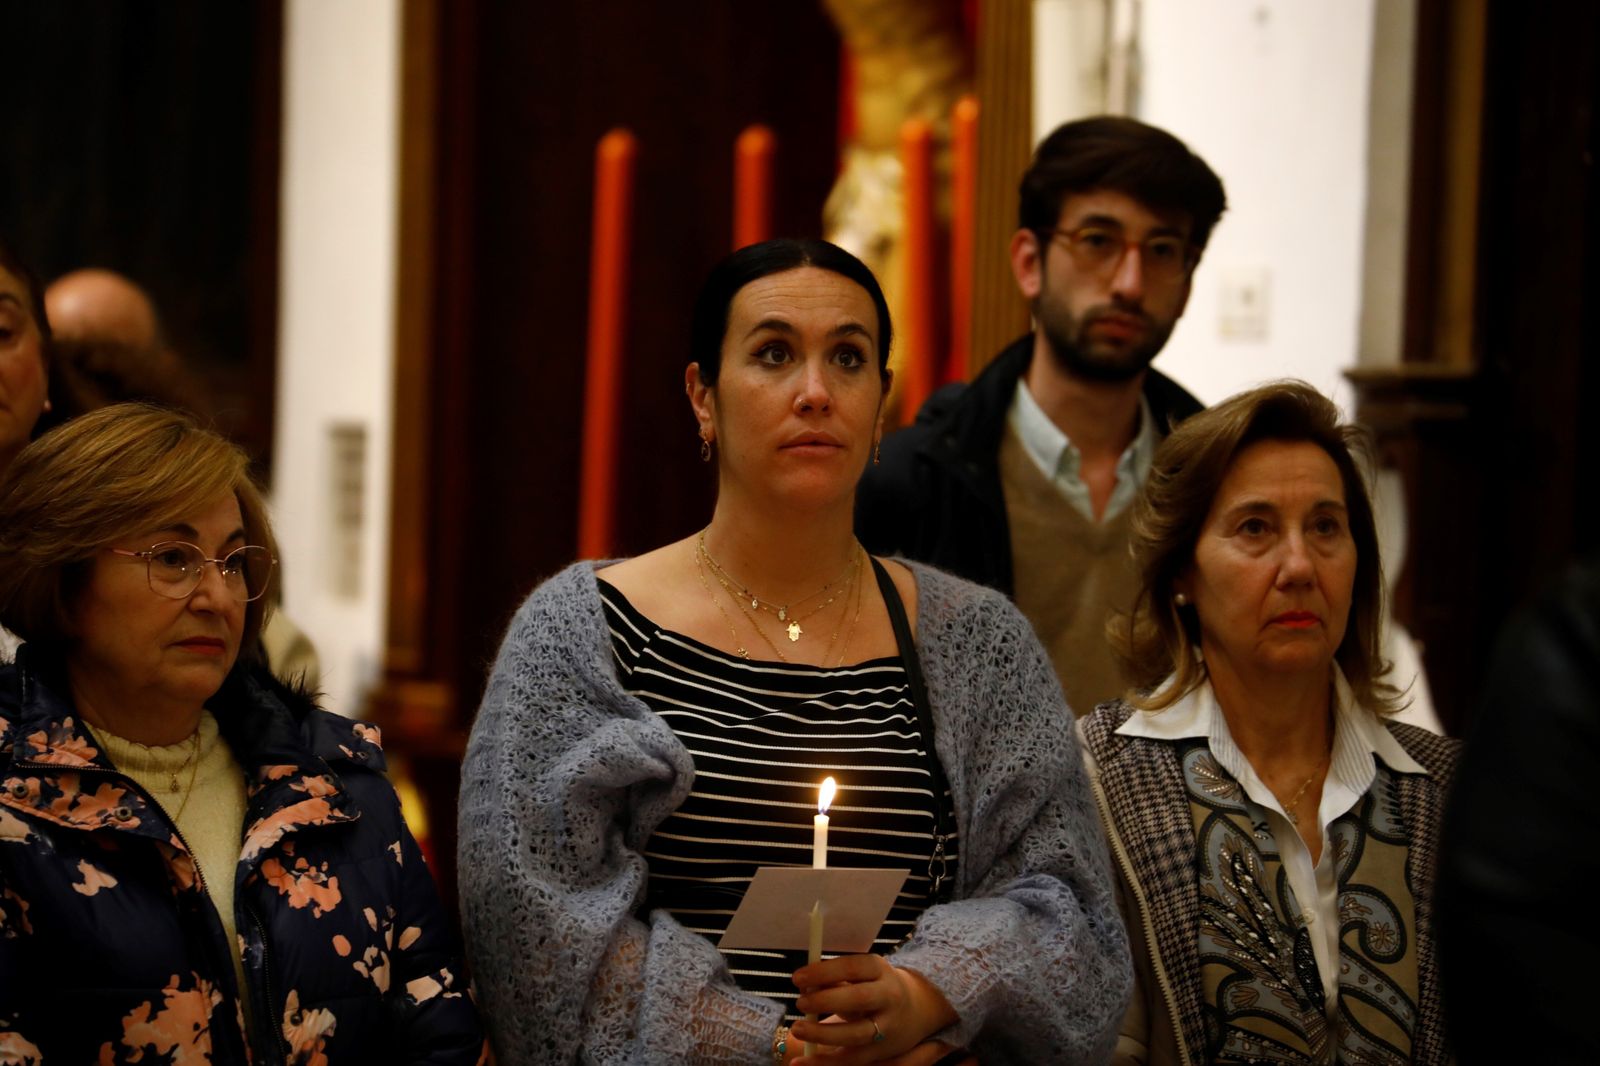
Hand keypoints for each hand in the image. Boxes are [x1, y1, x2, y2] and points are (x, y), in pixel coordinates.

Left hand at [786, 955, 956, 1062]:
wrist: (916, 1010)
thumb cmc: (874, 987)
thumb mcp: (862, 975)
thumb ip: (835, 980)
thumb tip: (805, 986)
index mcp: (880, 970)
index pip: (852, 967)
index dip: (823, 972)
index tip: (797, 978)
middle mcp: (888, 996)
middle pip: (859, 999)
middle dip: (826, 1001)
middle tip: (800, 1002)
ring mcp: (887, 1026)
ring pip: (856, 1034)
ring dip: (824, 1034)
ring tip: (798, 1029)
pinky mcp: (880, 1051)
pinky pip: (851, 1059)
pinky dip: (824, 1062)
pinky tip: (801, 1063)